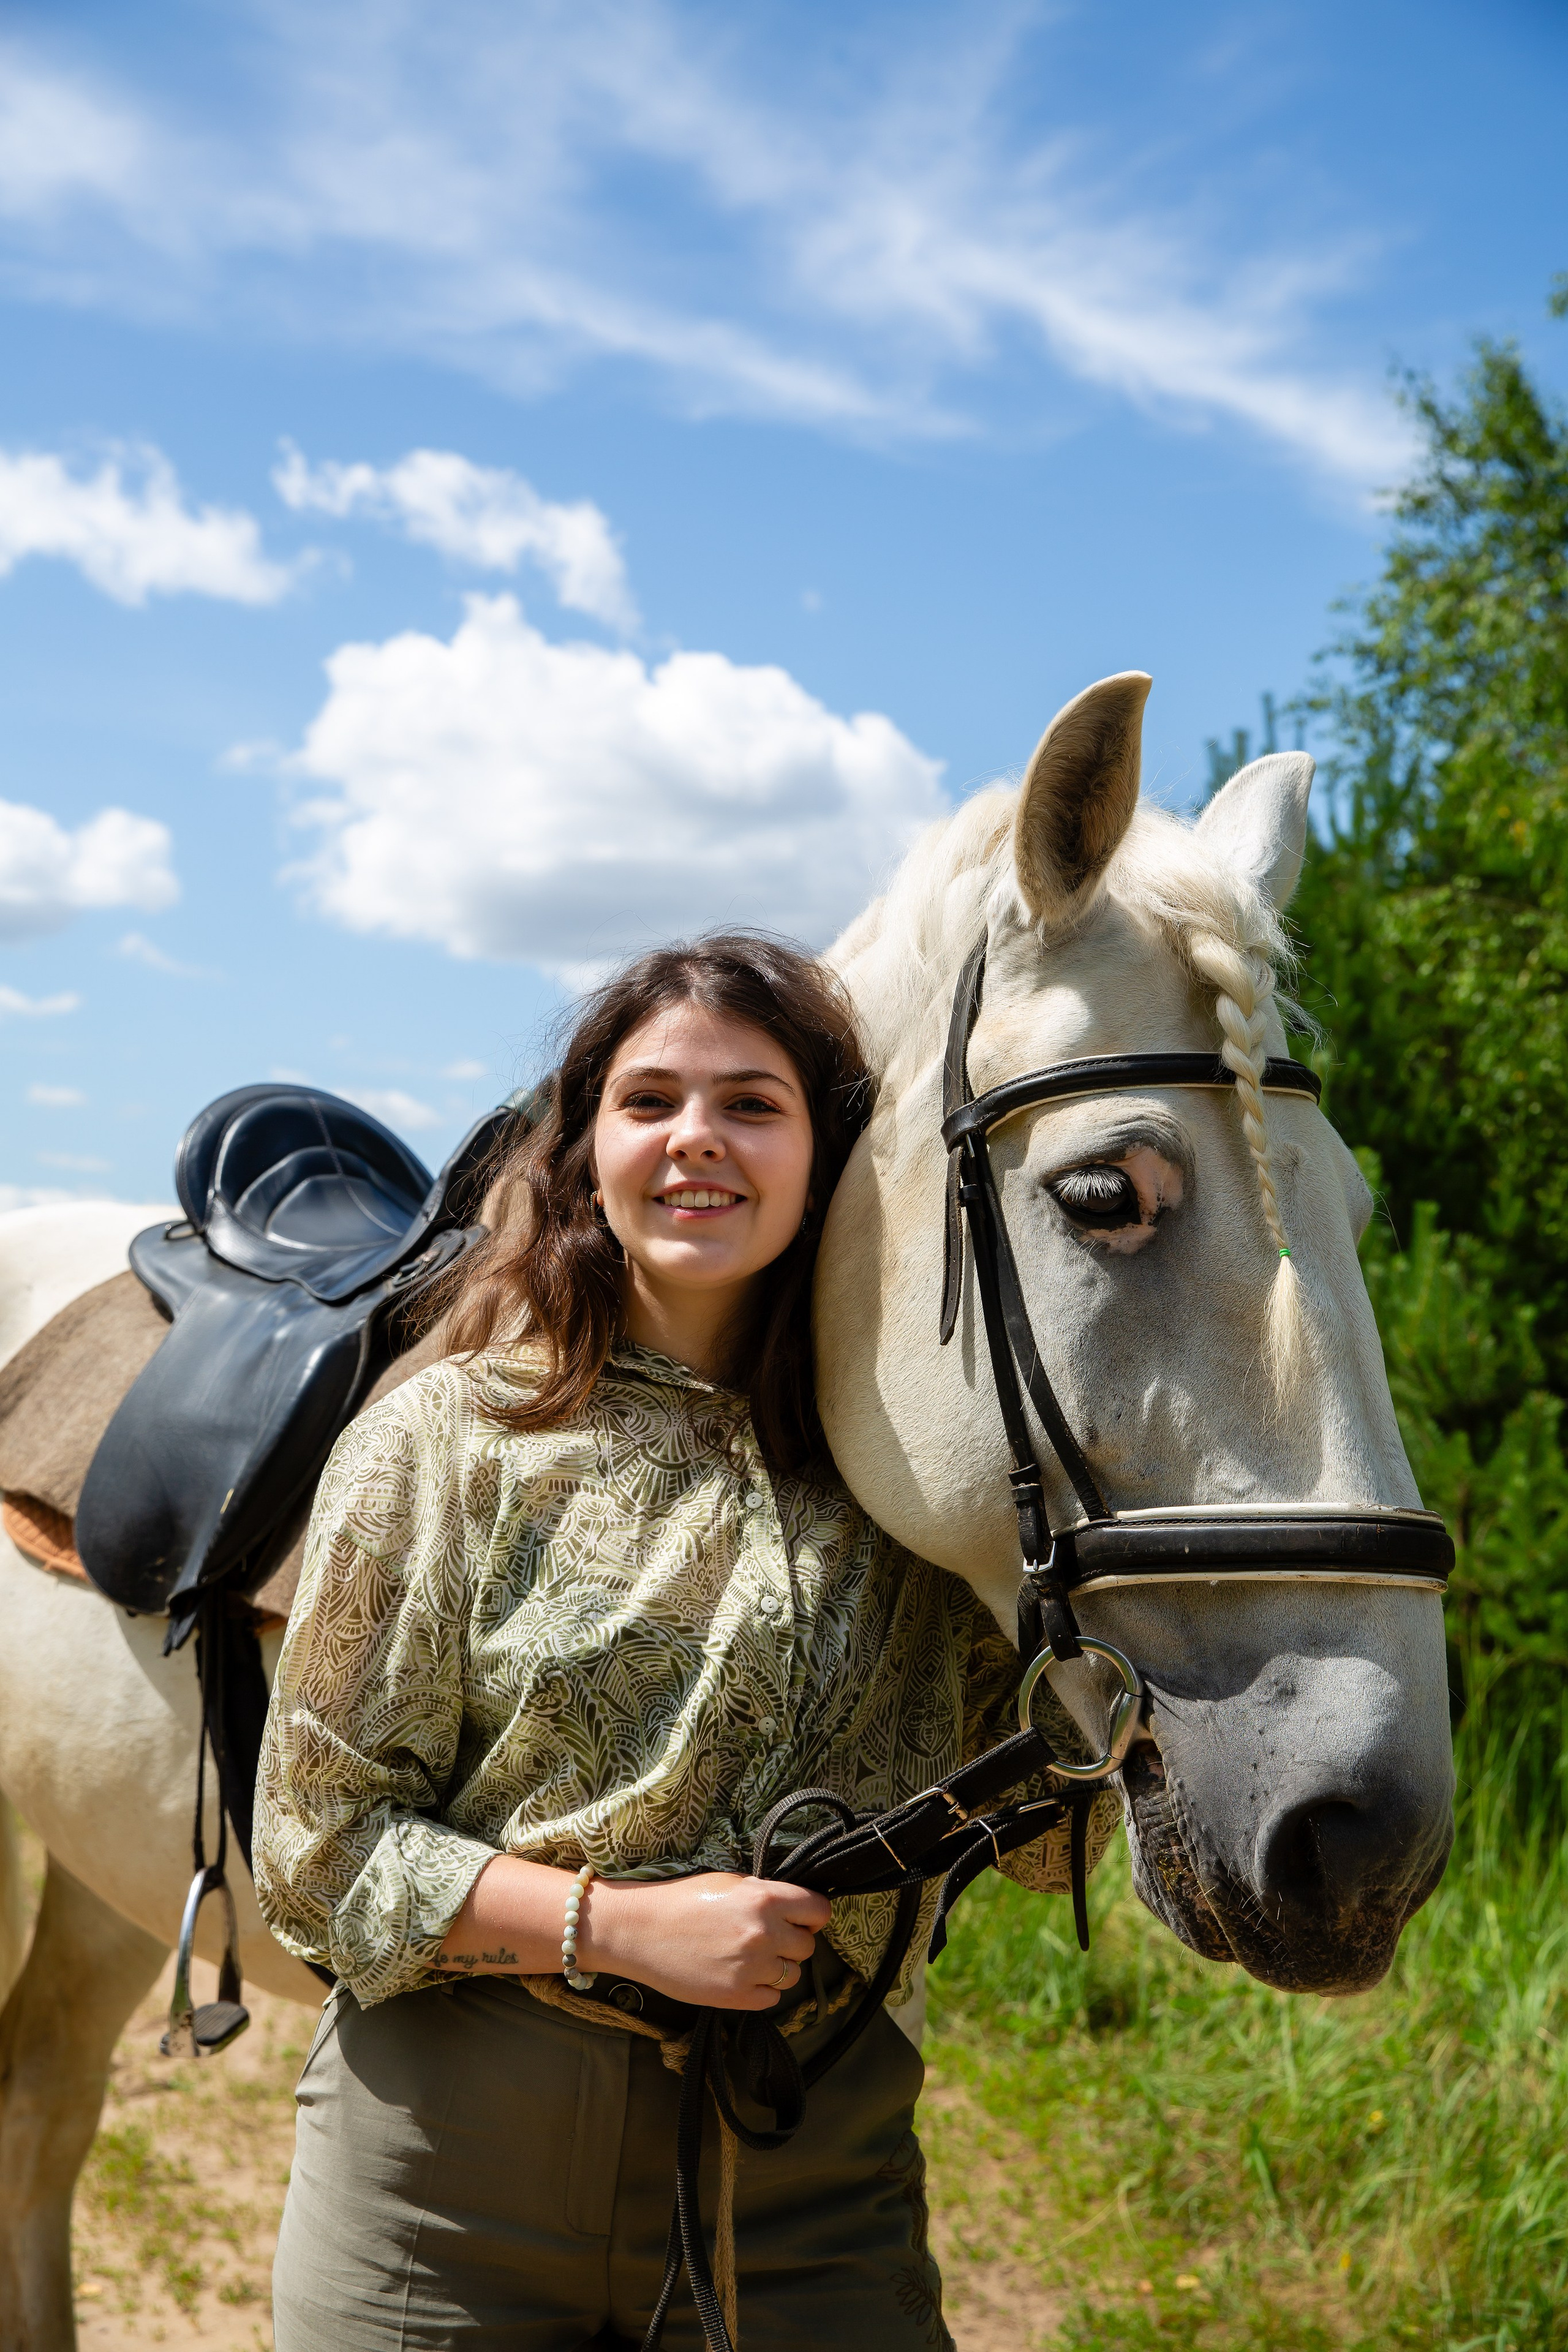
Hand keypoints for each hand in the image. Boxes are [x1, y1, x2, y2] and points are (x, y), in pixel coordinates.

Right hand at [579, 1872, 830, 2011]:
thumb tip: (795, 1907)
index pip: (819, 1911)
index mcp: (765, 1899)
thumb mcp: (729, 1883)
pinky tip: (740, 1975)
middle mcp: (764, 1933)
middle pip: (808, 1946)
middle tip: (768, 1938)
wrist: (641, 1930)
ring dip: (778, 1968)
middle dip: (792, 1942)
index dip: (812, 1915)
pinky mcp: (736, 1996)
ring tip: (750, 1958)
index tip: (802, 1919)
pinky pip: (772, 1998)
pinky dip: (761, 1990)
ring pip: (793, 1975)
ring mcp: (752, 1968)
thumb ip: (765, 1894)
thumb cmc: (683, 1900)